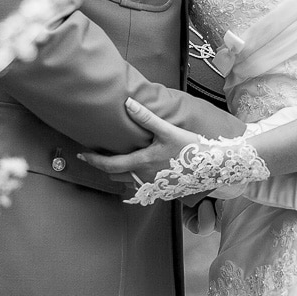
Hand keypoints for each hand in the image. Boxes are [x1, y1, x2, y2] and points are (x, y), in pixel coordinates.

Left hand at [79, 97, 200, 184]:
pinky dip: (135, 182)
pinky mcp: (164, 192)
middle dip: (105, 167)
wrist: (214, 166)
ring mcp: (155, 188)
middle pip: (116, 176)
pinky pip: (143, 190)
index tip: (82, 155)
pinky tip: (139, 173)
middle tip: (96, 156)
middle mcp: (145, 178)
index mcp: (142, 163)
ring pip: (128, 184)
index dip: (93, 160)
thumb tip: (127, 103)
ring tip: (116, 163)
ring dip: (120, 175)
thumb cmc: (191, 148)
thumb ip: (146, 117)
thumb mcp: (168, 130)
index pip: (109, 165)